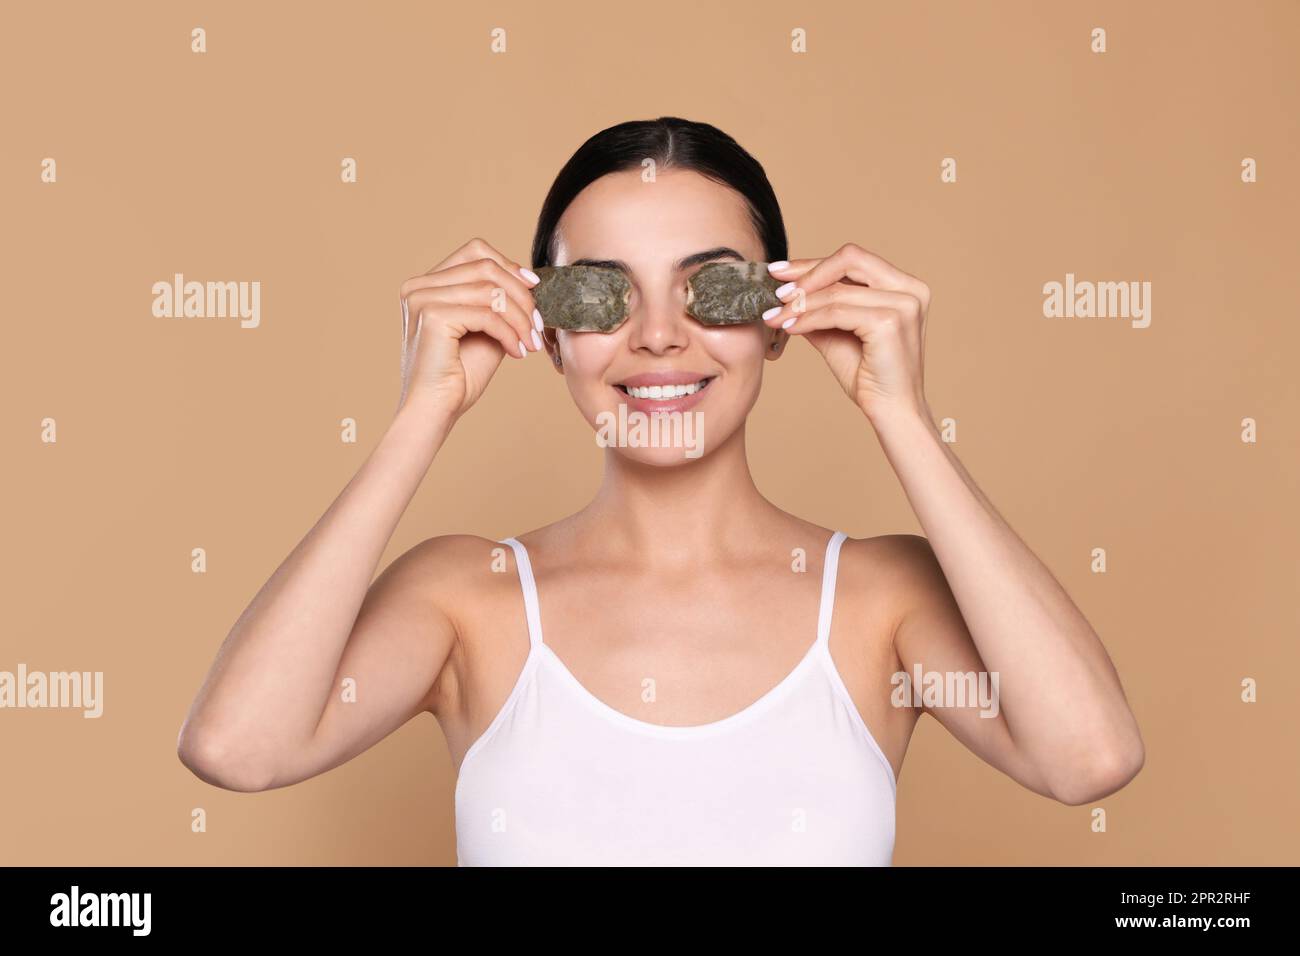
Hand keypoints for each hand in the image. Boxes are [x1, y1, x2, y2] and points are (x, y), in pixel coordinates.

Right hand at [396, 238, 545, 419]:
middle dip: (520, 294)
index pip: (474, 252)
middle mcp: (418, 286)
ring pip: (490, 290)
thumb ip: (497, 302)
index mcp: (426, 285)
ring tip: (530, 341)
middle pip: (485, 266)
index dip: (509, 265)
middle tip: (537, 324)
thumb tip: (528, 279)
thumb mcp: (485, 329)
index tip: (534, 289)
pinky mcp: (431, 316)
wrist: (436, 411)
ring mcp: (421, 299)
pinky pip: (487, 314)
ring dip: (519, 317)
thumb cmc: (459, 376)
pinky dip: (509, 333)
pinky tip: (516, 352)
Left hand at [763, 243, 931, 425]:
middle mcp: (910, 288)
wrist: (892, 412)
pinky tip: (789, 327)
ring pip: (837, 291)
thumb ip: (821, 309)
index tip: (780, 272)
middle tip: (776, 290)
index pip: (853, 260)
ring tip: (775, 317)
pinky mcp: (890, 322)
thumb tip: (786, 291)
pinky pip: (836, 312)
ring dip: (800, 303)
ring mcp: (903, 304)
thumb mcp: (839, 332)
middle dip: (807, 273)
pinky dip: (808, 318)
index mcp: (904, 286)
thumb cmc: (870, 376)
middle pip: (849, 259)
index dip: (813, 264)